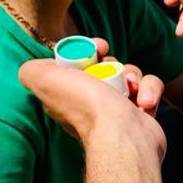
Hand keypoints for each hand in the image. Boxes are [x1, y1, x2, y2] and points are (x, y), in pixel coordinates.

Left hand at [18, 39, 166, 158]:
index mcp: (67, 94)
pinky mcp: (142, 112)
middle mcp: (91, 102)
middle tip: (114, 66)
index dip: (89, 51)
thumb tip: (38, 65)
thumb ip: (32, 69)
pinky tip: (145, 102)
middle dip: (114, 63)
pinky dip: (150, 90)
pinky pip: (149, 88)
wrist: (123, 135)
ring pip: (130, 75)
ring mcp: (118, 108)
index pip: (79, 64)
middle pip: (107, 66)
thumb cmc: (86, 106)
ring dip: (135, 76)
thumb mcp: (43, 79)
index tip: (98, 48)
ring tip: (132, 90)